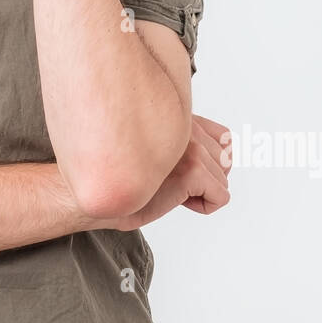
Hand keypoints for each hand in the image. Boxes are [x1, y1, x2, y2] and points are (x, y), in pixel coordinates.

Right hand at [109, 114, 232, 232]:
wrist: (96, 194)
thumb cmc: (120, 177)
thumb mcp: (155, 150)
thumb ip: (179, 143)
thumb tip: (218, 156)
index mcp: (177, 116)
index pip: (223, 136)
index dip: (210, 161)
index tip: (184, 172)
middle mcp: (185, 125)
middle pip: (226, 161)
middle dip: (205, 179)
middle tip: (172, 183)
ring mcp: (189, 147)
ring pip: (223, 181)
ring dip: (200, 193)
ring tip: (169, 190)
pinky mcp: (191, 171)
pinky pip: (220, 198)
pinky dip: (203, 207)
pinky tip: (176, 201)